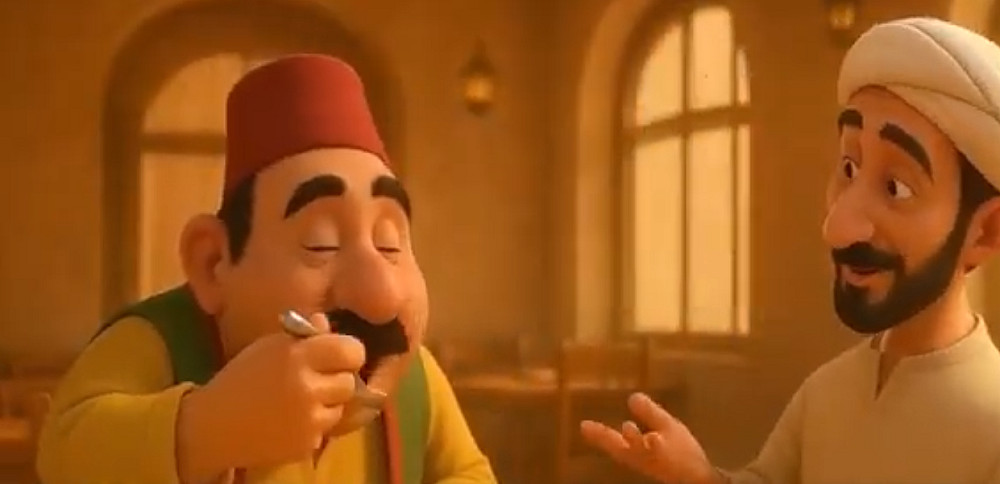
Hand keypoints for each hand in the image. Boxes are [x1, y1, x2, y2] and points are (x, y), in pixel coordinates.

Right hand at [177, 313, 363, 478]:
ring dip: (327, 404)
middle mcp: (307, 387)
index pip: (351, 350)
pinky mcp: (307, 444)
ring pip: (340, 408)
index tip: (338, 357)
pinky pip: (325, 429)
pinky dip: (313, 426)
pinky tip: (290, 421)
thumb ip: (303, 336)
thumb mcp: (269, 347)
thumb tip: (327, 324)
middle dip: (336, 380)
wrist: (215, 424)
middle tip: (317, 381)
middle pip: (349, 382)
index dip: (348, 353)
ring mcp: (309, 419)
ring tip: (300, 402)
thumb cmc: (242, 379)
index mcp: (298, 356)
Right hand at [580, 392, 720, 483]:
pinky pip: (665, 456)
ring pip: (641, 451)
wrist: (702, 475)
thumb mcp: (664, 427)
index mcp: (637, 449)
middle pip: (620, 448)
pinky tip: (653, 437)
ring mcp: (658, 461)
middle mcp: (643, 457)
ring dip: (633, 440)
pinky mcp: (674, 465)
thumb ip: (649, 414)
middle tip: (586, 427)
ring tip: (626, 427)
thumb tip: (633, 396)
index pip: (613, 440)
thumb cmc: (683, 453)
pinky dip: (656, 446)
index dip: (597, 433)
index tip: (581, 425)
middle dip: (606, 438)